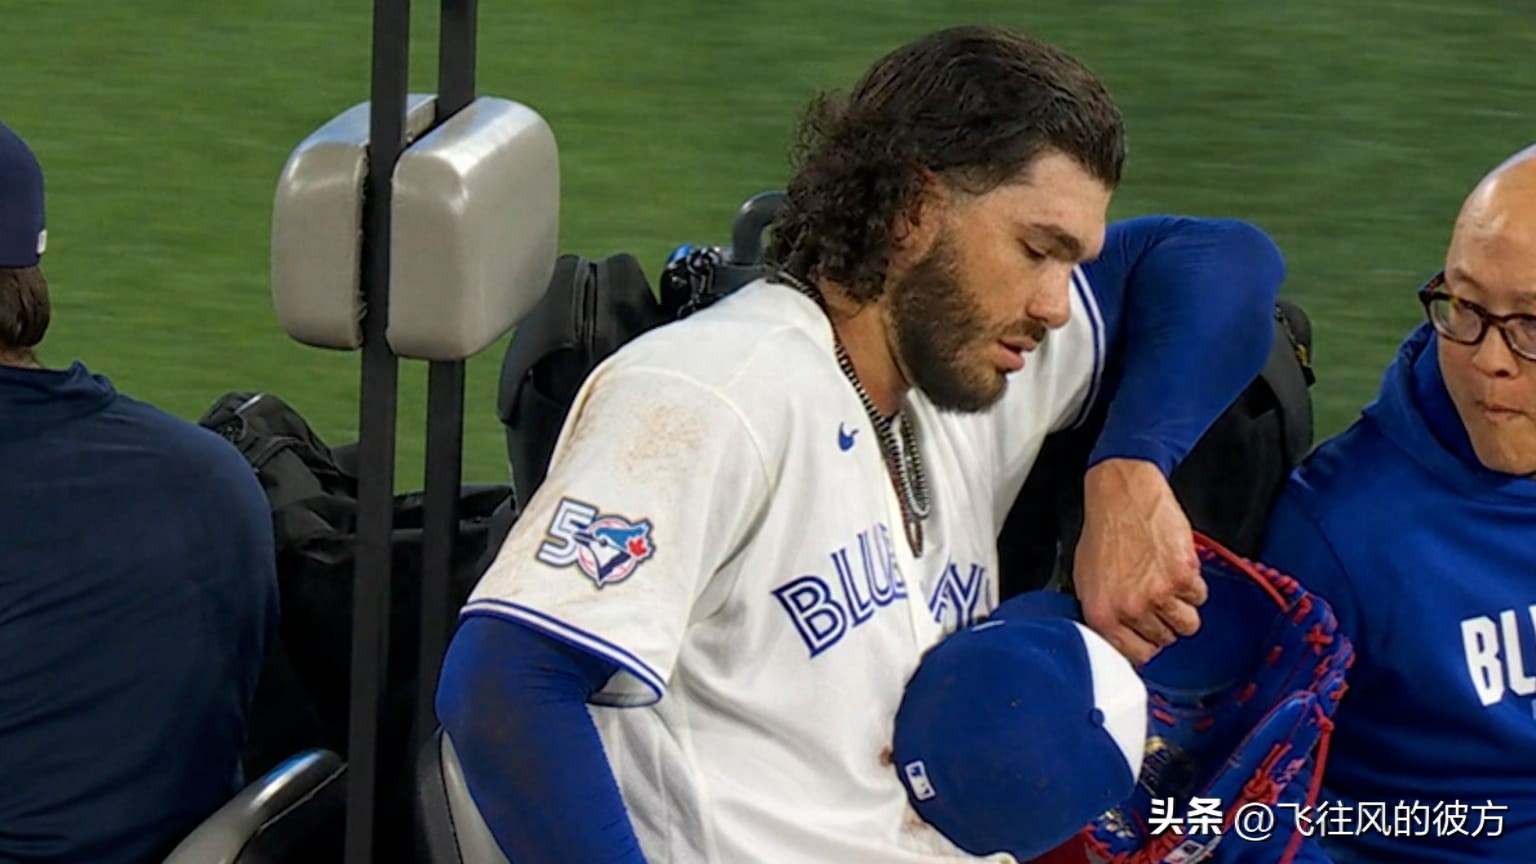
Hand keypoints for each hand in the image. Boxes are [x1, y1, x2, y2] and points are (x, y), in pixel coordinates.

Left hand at [1073, 458, 1205, 664]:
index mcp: (1102, 615)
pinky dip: (1193, 583)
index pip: (1136, 656)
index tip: (1150, 634)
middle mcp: (1130, 609)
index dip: (1147, 644)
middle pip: (1165, 640)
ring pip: (1188, 624)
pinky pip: (1200, 597)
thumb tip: (1121, 641)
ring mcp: (1158, 594)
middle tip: (1156, 594)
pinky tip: (1174, 564)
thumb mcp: (1087, 581)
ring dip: (1182, 606)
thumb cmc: (1104, 533)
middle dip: (1164, 620)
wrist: (1122, 496)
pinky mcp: (1183, 576)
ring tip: (1167, 581)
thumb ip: (1105, 616)